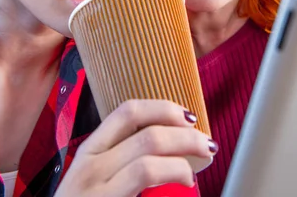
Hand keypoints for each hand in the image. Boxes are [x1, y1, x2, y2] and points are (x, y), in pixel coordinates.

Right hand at [55, 99, 216, 196]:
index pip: (128, 112)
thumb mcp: (98, 176)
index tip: (189, 117)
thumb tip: (179, 143)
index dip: (164, 109)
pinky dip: (173, 183)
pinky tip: (183, 187)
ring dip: (182, 165)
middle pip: (148, 136)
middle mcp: (90, 167)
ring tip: (192, 173)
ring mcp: (96, 192)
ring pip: (148, 164)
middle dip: (186, 138)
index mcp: (91, 150)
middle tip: (206, 147)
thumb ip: (128, 156)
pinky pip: (146, 186)